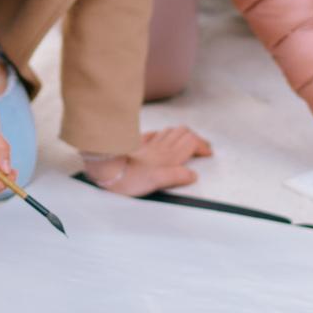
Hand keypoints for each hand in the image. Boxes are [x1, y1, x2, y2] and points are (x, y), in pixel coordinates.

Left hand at [88, 126, 214, 196]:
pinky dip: (162, 134)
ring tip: (186, 141)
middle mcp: (160, 148)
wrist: (106, 169)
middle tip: (200, 147)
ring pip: (170, 131)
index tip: (207, 154)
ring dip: (181, 134)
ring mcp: (148, 145)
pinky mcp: (136, 145)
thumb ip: (176, 176)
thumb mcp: (156, 182)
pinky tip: (160, 138)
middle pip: (183, 132)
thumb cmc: (128, 178)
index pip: (191, 142)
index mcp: (168, 157)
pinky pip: (153, 134)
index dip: (202, 146)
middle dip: (195, 137)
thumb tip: (192, 175)